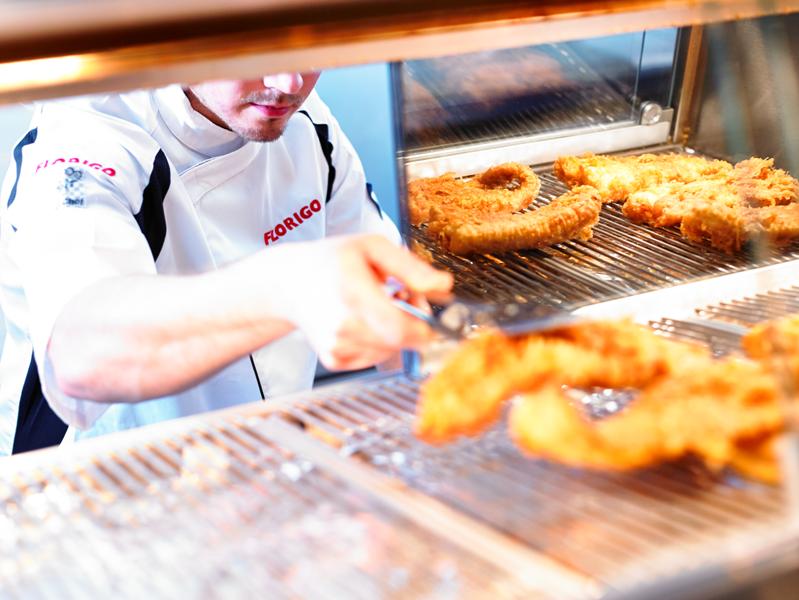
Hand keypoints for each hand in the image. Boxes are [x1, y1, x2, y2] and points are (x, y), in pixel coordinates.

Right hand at [265, 235, 452, 370]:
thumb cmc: (332, 261)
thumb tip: (443, 286)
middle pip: (400, 341)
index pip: (400, 329)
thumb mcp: (372, 248)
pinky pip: (375, 357)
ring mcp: (336, 346)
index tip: (430, 313)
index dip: (425, 328)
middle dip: (413, 323)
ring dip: (396, 331)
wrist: (288, 283)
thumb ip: (410, 267)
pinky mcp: (335, 360)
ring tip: (380, 304)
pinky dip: (379, 341)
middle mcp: (341, 325)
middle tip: (401, 296)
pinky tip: (365, 320)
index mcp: (352, 292)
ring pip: (390, 350)